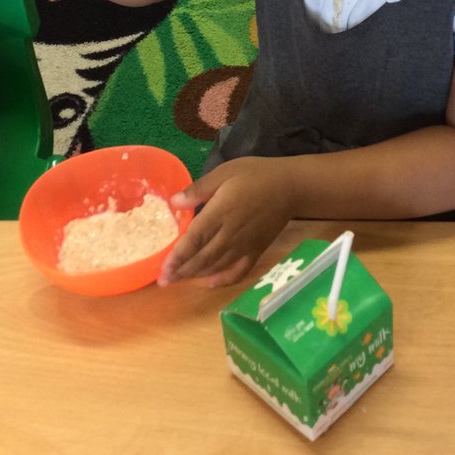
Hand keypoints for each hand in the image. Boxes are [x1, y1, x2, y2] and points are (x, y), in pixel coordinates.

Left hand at [159, 158, 294, 287]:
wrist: (291, 187)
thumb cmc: (256, 175)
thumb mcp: (225, 172)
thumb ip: (199, 189)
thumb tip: (174, 202)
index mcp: (221, 213)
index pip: (194, 240)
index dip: (177, 257)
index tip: (162, 269)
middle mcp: (231, 234)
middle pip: (202, 258)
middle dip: (181, 271)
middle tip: (163, 280)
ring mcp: (244, 245)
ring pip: (216, 266)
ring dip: (196, 275)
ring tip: (179, 280)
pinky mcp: (256, 251)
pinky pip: (238, 271)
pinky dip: (223, 280)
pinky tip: (209, 283)